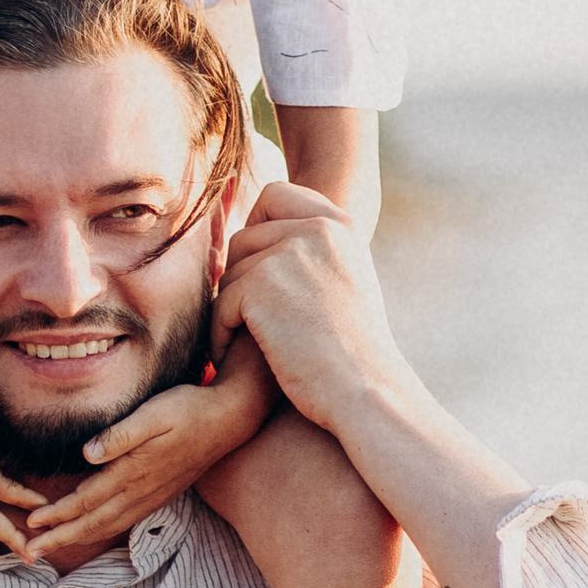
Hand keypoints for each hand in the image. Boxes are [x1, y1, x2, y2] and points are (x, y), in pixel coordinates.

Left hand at [22, 342, 274, 557]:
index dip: (57, 514)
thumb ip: (121, 435)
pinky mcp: (159, 493)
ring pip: (107, 525)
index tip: (30, 524)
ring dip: (76, 539)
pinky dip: (100, 531)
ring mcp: (151, 495)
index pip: (86, 500)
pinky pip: (123, 520)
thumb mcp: (154, 413)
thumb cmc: (188, 409)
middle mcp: (140, 490)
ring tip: (51, 548)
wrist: (230, 419)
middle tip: (28, 553)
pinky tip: (90, 532)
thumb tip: (88, 453)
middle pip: (92, 522)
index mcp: (133, 471)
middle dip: (59, 538)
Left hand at [209, 183, 410, 436]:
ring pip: (230, 273)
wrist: (366, 393)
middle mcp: (317, 228)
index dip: (257, 230)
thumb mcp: (345, 283)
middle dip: (241, 281)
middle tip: (255, 322)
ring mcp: (289, 252)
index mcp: (340, 224)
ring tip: (253, 345)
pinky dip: (222, 336)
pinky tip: (237, 359)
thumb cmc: (353, 355)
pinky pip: (221, 305)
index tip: (261, 276)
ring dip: (232, 311)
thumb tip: (253, 236)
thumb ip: (310, 253)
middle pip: (244, 238)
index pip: (275, 195)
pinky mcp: (261, 284)